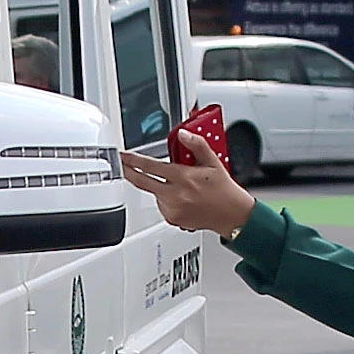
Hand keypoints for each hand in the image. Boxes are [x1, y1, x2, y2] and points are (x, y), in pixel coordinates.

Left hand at [118, 129, 253, 237]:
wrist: (231, 215)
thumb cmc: (223, 190)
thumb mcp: (213, 162)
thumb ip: (197, 145)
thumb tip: (183, 134)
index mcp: (183, 177)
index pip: (150, 166)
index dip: (133, 160)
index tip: (124, 156)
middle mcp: (175, 194)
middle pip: (141, 182)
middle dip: (128, 172)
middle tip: (122, 165)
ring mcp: (172, 209)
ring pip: (153, 193)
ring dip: (157, 186)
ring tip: (178, 185)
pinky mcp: (172, 219)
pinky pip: (161, 205)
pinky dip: (165, 198)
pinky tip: (180, 197)